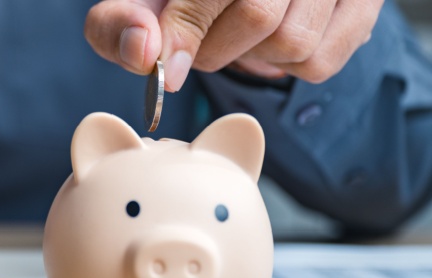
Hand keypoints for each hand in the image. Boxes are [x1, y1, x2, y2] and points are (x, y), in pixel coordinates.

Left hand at [85, 0, 382, 90]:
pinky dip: (286, 67)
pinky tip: (274, 40)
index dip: (187, 28)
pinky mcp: (362, 6)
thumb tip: (143, 53)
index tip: (166, 68)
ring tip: (238, 35)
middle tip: (197, 45)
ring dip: (252, 58)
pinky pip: (320, 63)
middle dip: (215, 48)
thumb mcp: (139, 5)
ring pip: (294, 44)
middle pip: (260, 17)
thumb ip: (119, 25)